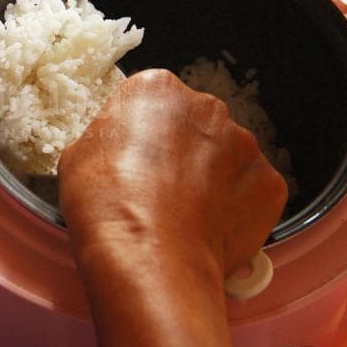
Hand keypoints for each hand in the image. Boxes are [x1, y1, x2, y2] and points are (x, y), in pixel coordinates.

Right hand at [59, 69, 286, 346]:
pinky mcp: (268, 184)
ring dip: (209, 179)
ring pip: (225, 158)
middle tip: (156, 189)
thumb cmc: (105, 204)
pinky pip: (250, 192)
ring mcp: (244, 145)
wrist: (146, 257)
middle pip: (193, 124)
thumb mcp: (78, 156)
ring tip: (181, 215)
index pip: (150, 100)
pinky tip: (206, 230)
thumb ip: (107, 137)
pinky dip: (234, 209)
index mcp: (157, 88)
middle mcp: (207, 107)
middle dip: (180, 151)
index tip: (130, 158)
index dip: (138, 133)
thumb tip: (115, 148)